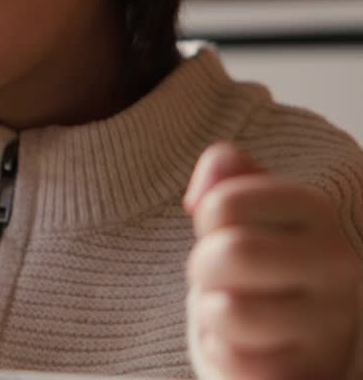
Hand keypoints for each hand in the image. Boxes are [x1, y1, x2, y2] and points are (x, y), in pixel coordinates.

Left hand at [184, 142, 361, 379]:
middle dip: (204, 266)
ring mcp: (331, 323)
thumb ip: (225, 178)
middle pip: (231, 254)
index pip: (224, 203)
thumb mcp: (246, 210)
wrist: (299, 337)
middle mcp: (339, 263)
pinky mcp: (309, 370)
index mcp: (316, 210)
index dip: (207, 219)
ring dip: (212, 313)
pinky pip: (231, 358)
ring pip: (228, 311)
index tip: (227, 230)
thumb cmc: (261, 263)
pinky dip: (223, 351)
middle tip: (222, 276)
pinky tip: (248, 344)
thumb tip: (200, 194)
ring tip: (236, 309)